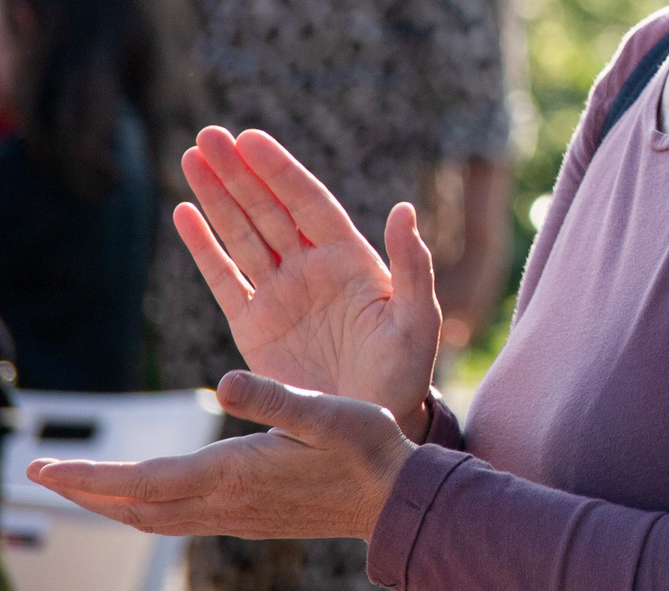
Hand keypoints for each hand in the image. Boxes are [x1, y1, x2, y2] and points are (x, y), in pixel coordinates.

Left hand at [28, 370, 411, 540]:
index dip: (87, 477)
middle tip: (39, 477)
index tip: (41, 470)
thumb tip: (228, 380)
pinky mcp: (248, 517)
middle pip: (133, 508)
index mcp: (233, 474)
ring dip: (108, 503)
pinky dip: (143, 508)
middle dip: (82, 494)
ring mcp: (235, 516)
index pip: (140, 482)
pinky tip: (146, 497)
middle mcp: (224, 502)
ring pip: (152, 519)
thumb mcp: (329, 411)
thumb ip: (276, 397)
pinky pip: (177, 520)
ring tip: (79, 487)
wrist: (398, 499)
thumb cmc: (369, 449)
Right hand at [174, 127, 440, 439]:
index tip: (251, 139)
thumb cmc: (406, 369)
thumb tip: (404, 208)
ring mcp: (280, 293)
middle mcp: (311, 267)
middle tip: (208, 134)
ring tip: (191, 157)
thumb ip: (413, 264)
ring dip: (216, 197)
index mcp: (350, 258)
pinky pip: (224, 278)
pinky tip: (184, 213)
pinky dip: (203, 247)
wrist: (373, 421)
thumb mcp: (417, 316)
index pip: (308, 202)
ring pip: (241, 234)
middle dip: (239, 172)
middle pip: (268, 209)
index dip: (279, 170)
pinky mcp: (254, 326)